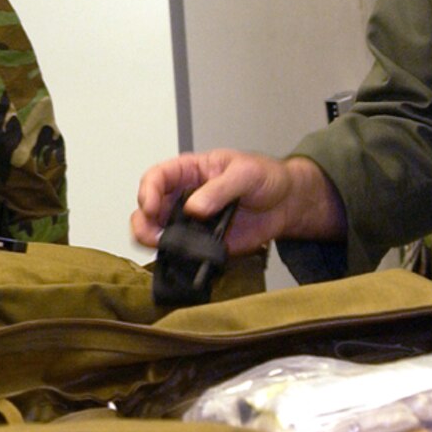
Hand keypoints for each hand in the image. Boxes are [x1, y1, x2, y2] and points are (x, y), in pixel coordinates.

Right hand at [129, 150, 345, 254]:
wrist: (287, 204)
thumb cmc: (266, 177)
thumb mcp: (245, 173)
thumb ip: (220, 188)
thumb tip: (194, 208)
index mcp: (190, 171)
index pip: (157, 177)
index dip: (148, 191)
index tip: (151, 207)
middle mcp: (184, 196)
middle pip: (149, 208)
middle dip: (144, 221)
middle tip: (152, 235)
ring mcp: (191, 222)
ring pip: (158, 232)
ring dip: (154, 241)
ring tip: (163, 248)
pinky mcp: (202, 244)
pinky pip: (180, 252)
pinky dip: (175, 258)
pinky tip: (180, 260)